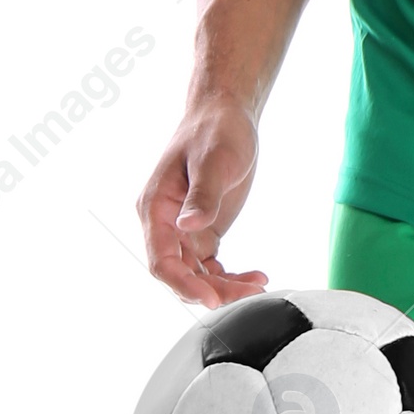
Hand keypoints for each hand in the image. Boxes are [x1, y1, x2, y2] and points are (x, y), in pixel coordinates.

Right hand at [137, 94, 268, 307]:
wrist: (225, 115)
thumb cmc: (216, 132)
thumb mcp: (214, 161)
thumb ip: (203, 196)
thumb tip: (188, 226)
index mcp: (155, 208)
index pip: (161, 260)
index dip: (183, 284)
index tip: (212, 298)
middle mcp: (164, 224)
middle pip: (180, 273)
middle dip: (211, 290)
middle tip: (247, 293)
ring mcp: (183, 230)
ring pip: (197, 275)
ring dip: (224, 287)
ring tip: (258, 284)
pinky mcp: (203, 231)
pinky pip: (210, 267)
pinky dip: (230, 277)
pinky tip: (256, 276)